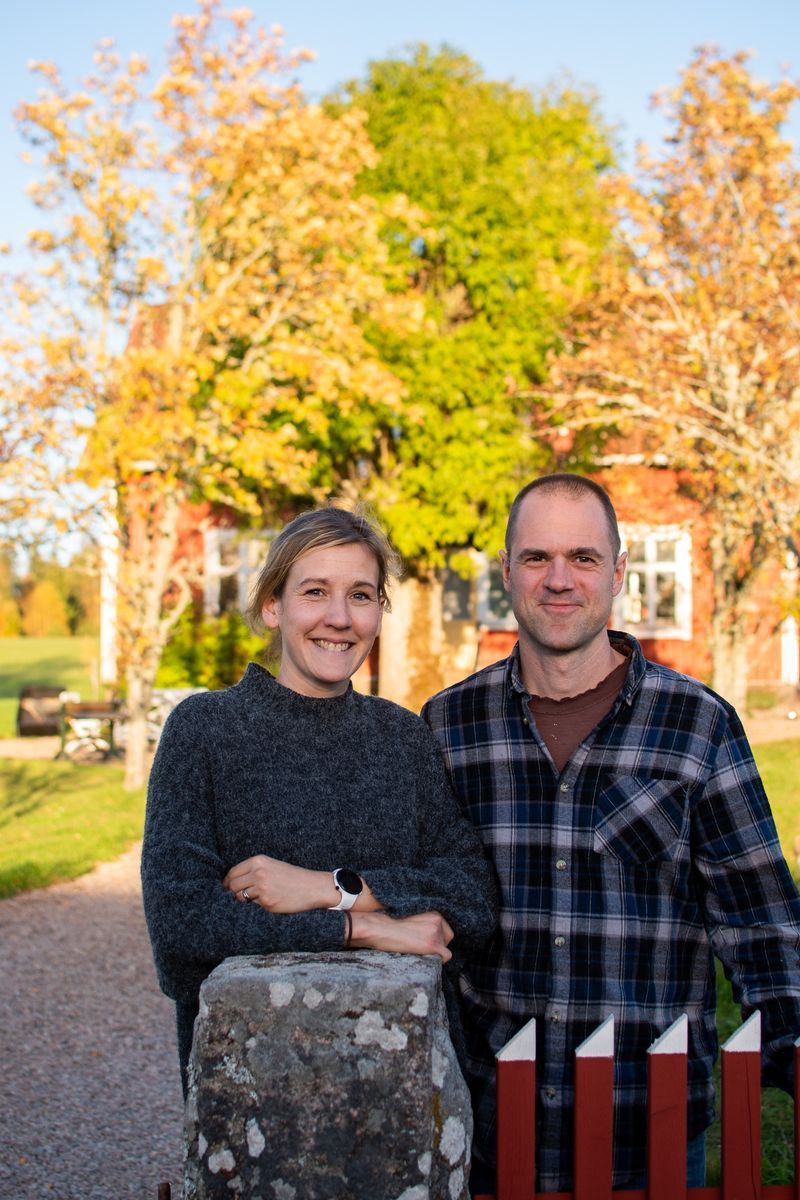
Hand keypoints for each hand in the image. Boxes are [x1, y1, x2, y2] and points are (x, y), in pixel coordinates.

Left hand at [223, 855, 337, 912]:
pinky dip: (259, 904)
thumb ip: (254, 870)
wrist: (312, 887)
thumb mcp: (272, 865)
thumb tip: (233, 881)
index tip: (227, 887)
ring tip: (258, 897)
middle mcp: (258, 873)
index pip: (233, 872)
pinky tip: (270, 900)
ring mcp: (262, 888)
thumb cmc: (293, 876)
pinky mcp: (267, 902)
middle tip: (239, 895)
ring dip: (245, 899)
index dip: (227, 881)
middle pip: (232, 885)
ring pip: (240, 896)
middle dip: (233, 892)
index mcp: (258, 861)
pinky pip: (254, 905)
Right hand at [349, 910, 453, 962]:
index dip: (436, 936)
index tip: (423, 940)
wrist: (379, 928)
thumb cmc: (390, 924)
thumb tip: (431, 935)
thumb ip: (425, 922)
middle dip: (437, 944)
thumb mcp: (412, 917)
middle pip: (447, 938)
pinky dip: (438, 960)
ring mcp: (436, 931)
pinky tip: (422, 956)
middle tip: (420, 945)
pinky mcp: (433, 944)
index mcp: (433, 909)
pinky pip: (446, 956)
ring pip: (445, 948)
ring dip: (434, 951)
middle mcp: (438, 919)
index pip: (444, 927)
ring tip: (416, 949)